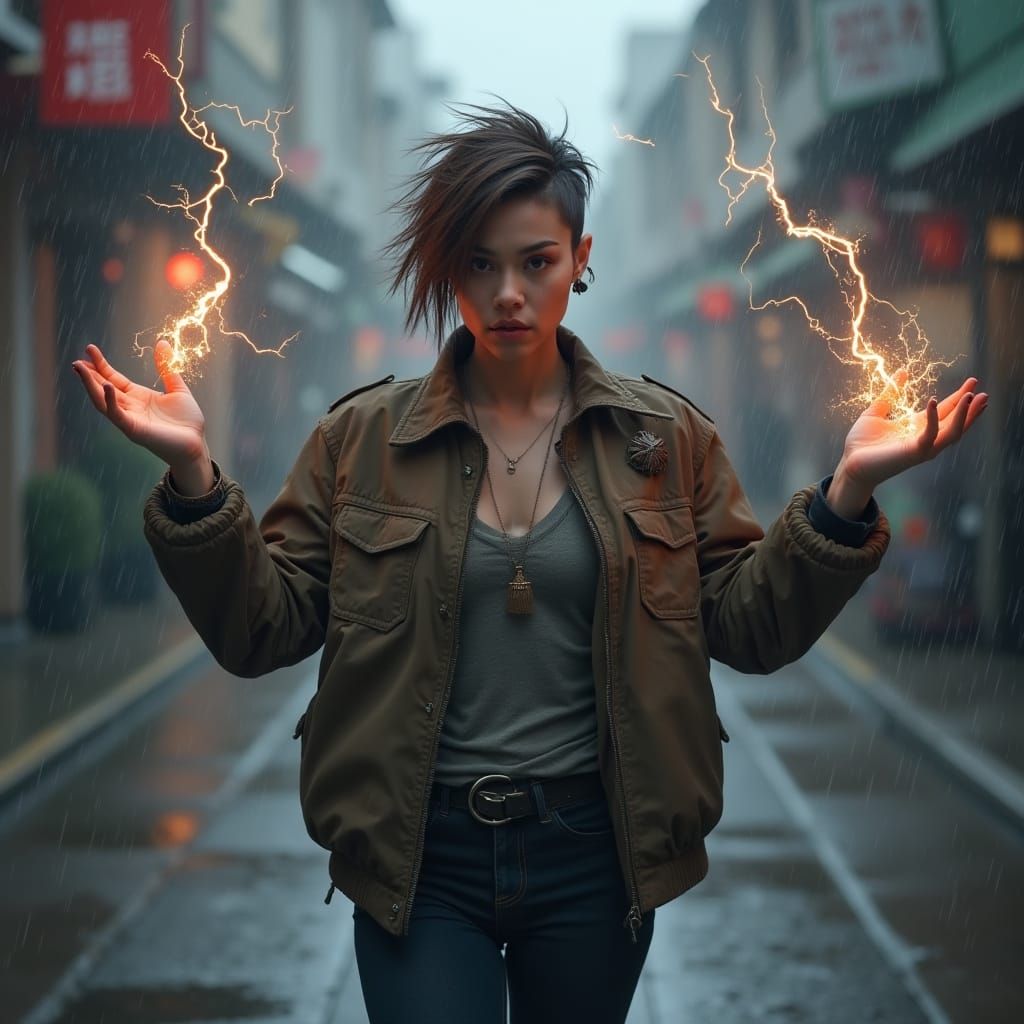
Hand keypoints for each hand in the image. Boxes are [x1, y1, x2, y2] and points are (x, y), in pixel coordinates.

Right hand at [72, 340, 210, 476]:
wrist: (196, 444)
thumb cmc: (187, 421)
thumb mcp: (177, 388)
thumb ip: (167, 367)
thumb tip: (162, 342)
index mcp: (137, 397)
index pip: (113, 378)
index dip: (101, 364)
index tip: (89, 348)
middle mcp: (130, 408)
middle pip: (103, 388)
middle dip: (89, 375)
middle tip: (76, 361)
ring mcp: (129, 419)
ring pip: (103, 401)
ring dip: (90, 385)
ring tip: (80, 368)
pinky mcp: (134, 430)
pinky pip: (117, 414)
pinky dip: (110, 401)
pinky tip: (107, 386)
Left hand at [827, 374, 987, 517]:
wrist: (850, 463)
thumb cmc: (862, 442)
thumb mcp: (876, 412)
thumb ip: (890, 393)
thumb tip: (903, 371)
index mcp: (918, 427)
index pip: (946, 410)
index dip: (959, 397)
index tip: (972, 380)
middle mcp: (925, 437)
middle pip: (956, 422)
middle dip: (971, 407)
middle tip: (982, 390)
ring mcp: (922, 447)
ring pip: (953, 432)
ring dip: (964, 415)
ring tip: (970, 396)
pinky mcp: (913, 452)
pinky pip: (930, 435)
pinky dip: (934, 419)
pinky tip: (934, 402)